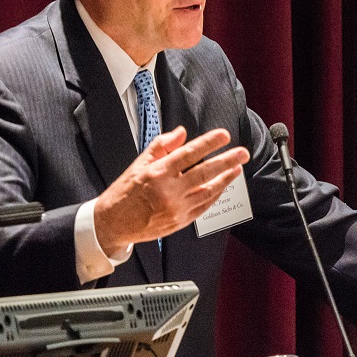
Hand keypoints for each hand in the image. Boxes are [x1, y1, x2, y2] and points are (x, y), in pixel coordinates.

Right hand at [92, 126, 248, 252]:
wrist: (113, 223)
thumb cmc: (125, 191)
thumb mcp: (139, 163)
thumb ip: (162, 146)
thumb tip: (182, 132)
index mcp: (158, 173)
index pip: (189, 154)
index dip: (209, 143)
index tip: (224, 136)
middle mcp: (169, 191)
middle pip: (205, 172)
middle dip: (227, 161)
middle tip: (242, 153)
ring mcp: (176, 208)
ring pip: (208, 191)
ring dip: (226, 179)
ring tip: (237, 169)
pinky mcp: (180, 222)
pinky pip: (203, 207)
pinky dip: (215, 196)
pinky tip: (223, 187)